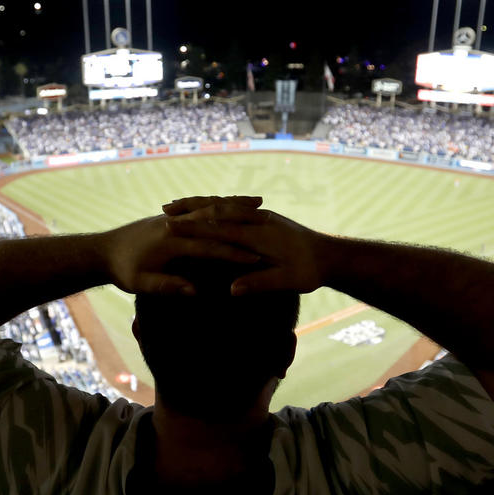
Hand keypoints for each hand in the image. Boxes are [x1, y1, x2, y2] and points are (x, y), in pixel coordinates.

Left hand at [100, 213, 260, 295]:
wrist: (102, 250)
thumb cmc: (122, 271)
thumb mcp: (141, 283)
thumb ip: (167, 286)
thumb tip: (193, 291)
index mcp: (170, 241)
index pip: (209, 247)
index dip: (233, 253)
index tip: (257, 259)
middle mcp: (175, 224)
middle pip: (214, 219)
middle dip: (242, 219)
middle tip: (271, 220)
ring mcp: (174, 217)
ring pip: (210, 207)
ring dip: (234, 203)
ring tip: (259, 202)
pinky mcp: (172, 217)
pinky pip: (201, 207)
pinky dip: (220, 203)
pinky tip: (234, 202)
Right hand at [164, 199, 328, 294]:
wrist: (330, 254)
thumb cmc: (309, 271)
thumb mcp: (286, 281)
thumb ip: (259, 283)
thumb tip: (232, 289)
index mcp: (259, 235)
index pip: (219, 228)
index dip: (193, 228)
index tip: (169, 228)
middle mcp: (257, 220)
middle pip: (216, 211)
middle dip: (189, 211)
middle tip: (163, 212)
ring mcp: (260, 216)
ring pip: (223, 205)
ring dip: (198, 205)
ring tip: (174, 206)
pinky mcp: (263, 217)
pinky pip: (232, 207)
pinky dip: (214, 206)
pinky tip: (203, 209)